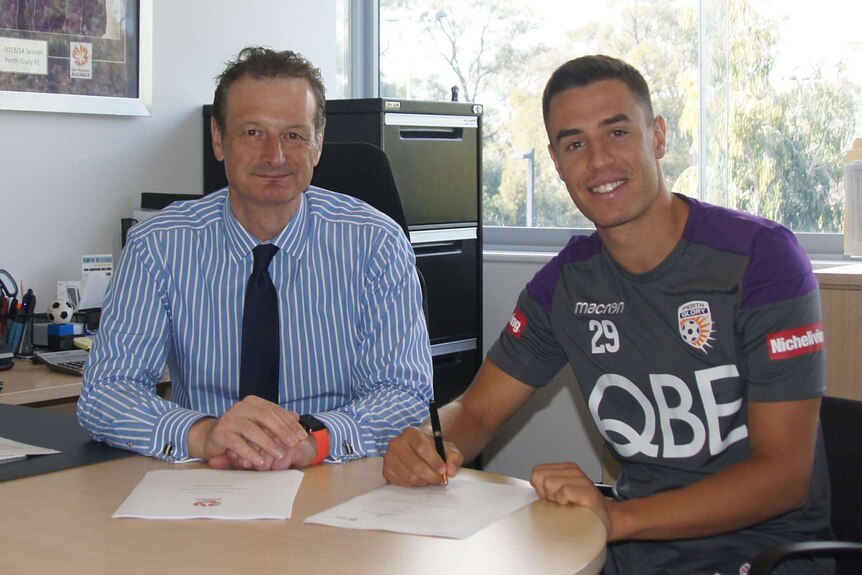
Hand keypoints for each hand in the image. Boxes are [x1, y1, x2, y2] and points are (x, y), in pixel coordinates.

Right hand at [188, 396, 306, 469]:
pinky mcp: (220, 433)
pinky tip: (261, 462)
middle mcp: (241, 407)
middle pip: (265, 417)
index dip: (290, 423)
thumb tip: (296, 417)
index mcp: (253, 402)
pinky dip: (250, 453)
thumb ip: (277, 420)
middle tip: (294, 444)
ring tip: (280, 455)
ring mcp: (229, 419)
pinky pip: (237, 444)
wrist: (212, 438)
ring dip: (268, 444)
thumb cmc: (241, 432)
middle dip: (282, 431)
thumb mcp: (260, 425)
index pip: (275, 410)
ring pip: (252, 430)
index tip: (302, 436)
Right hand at [383, 426, 463, 485]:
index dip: (433, 461)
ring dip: (424, 481)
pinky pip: (402, 483)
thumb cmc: (434, 450)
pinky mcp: (386, 470)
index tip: (443, 470)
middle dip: (431, 475)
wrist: (419, 452)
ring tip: (431, 479)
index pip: (421, 447)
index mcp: (411, 433)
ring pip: (409, 476)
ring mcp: (389, 457)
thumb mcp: (448, 449)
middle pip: (415, 464)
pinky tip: (421, 480)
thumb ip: (454, 457)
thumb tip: (451, 471)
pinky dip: (414, 485)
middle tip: (440, 480)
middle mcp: (396, 443)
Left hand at [530, 462, 613, 534]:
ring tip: (567, 505)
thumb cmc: (582, 509)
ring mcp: (581, 479)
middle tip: (560, 502)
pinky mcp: (587, 491)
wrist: (607, 520)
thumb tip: (532, 488)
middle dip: (546, 494)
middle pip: (540, 477)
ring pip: (550, 483)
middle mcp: (573, 470)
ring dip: (556, 499)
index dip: (540, 488)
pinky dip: (565, 502)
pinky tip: (573, 506)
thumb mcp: (561, 494)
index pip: (537, 472)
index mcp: (565, 469)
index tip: (551, 498)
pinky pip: (564, 492)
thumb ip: (547, 488)